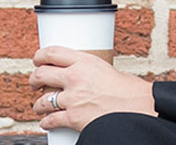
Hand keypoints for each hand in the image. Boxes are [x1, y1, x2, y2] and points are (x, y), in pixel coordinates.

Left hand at [29, 46, 155, 131]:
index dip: (40, 56)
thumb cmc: (132, 92)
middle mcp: (75, 77)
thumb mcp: (110, 70)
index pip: (53, 52)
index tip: (37, 59)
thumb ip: (93, 72)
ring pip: (43, 100)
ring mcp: (73, 98)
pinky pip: (52, 120)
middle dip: (34, 79)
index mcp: (85, 61)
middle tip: (34, 82)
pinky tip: (46, 123)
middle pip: (42, 74)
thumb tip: (86, 78)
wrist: (141, 111)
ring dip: (38, 104)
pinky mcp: (74, 118)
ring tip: (38, 106)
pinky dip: (47, 123)